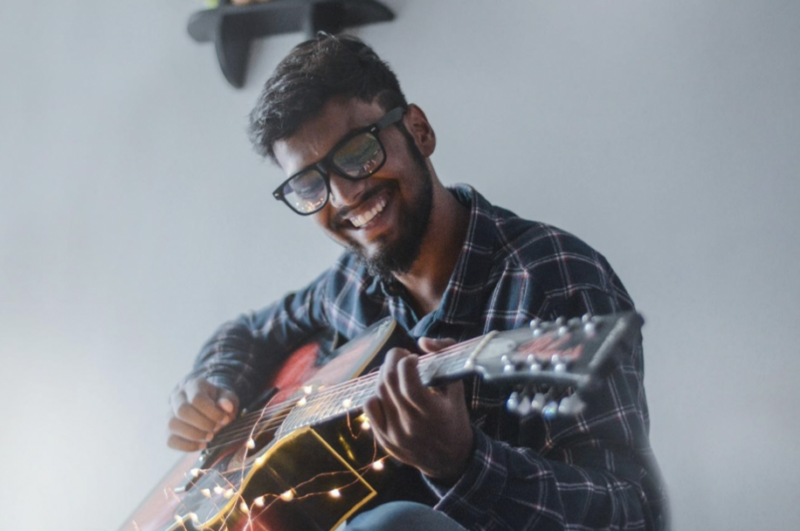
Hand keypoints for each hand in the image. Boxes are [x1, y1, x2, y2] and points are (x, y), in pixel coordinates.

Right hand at [168, 377, 238, 450]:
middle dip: (202, 424)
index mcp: (194, 385)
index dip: (212, 412)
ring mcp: (170, 413)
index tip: (224, 419)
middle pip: (182, 411)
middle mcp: (178, 397)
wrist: (207, 406)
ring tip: (209, 438)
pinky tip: (201, 445)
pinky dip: (187, 446)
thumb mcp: (228, 397)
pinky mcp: (167, 430)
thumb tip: (226, 407)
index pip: (197, 399)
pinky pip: (170, 440)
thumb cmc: (218, 401)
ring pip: (172, 424)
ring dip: (194, 435)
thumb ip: (228, 400)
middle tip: (215, 429)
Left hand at [364, 338, 473, 481]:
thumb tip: (423, 341)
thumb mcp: (458, 389)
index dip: (406, 361)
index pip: (407, 380)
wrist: (450, 460)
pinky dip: (375, 394)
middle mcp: (410, 424)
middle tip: (400, 355)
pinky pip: (369, 409)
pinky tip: (387, 393)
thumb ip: (445, 358)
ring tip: (395, 372)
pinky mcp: (384, 440)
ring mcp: (394, 434)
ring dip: (384, 375)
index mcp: (431, 412)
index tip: (414, 357)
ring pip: (378, 392)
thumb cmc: (455, 420)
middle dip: (392, 360)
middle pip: (389, 381)